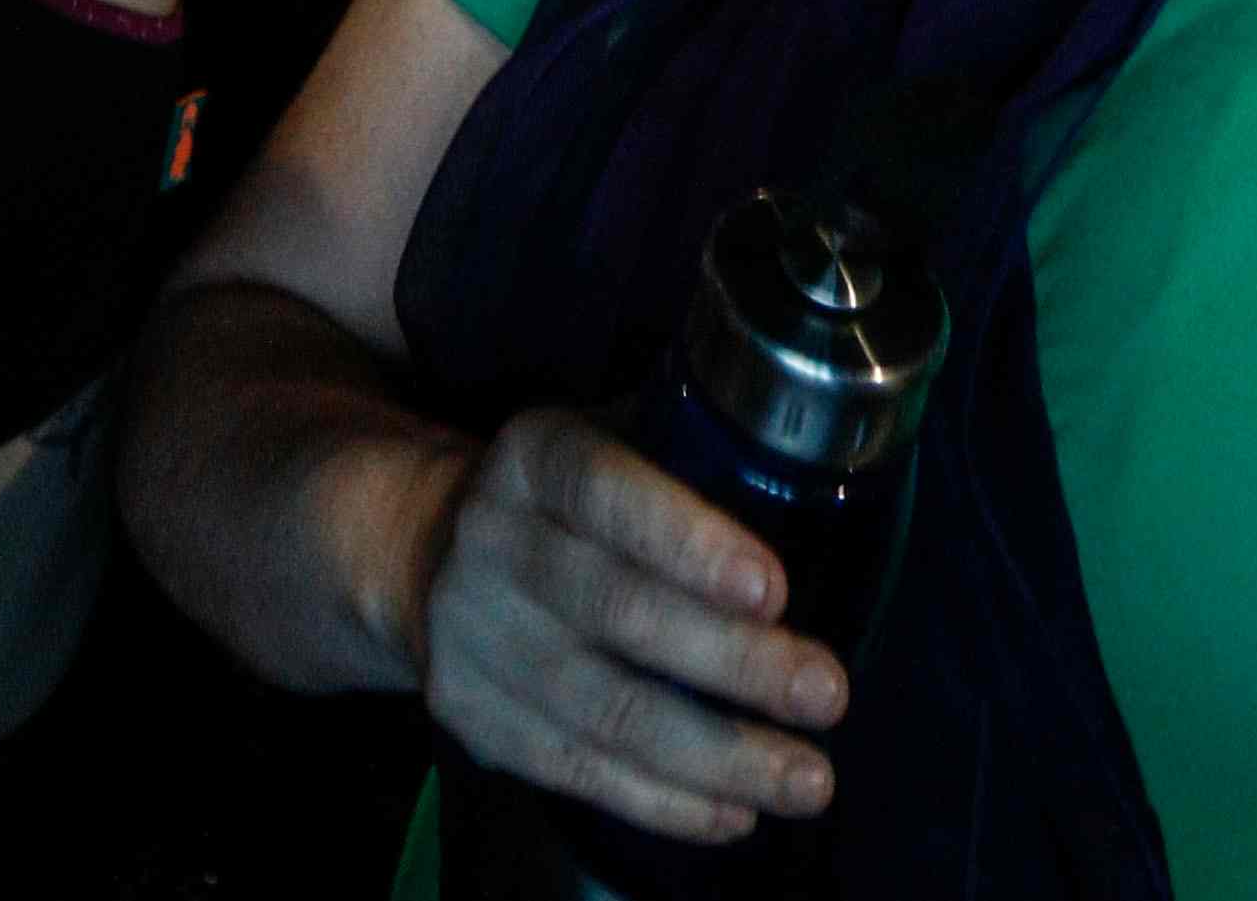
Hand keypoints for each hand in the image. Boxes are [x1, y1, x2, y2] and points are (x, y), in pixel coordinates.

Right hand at [405, 408, 839, 846]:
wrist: (431, 554)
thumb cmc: (573, 504)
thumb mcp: (612, 443)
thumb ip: (694, 462)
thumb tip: (821, 496)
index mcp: (535, 459)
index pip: (606, 492)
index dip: (687, 542)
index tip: (772, 589)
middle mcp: (493, 541)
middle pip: (616, 612)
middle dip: (733, 662)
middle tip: (825, 694)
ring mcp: (474, 635)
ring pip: (604, 710)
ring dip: (717, 756)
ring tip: (805, 780)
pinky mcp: (471, 715)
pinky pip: (577, 771)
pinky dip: (664, 802)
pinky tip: (736, 813)